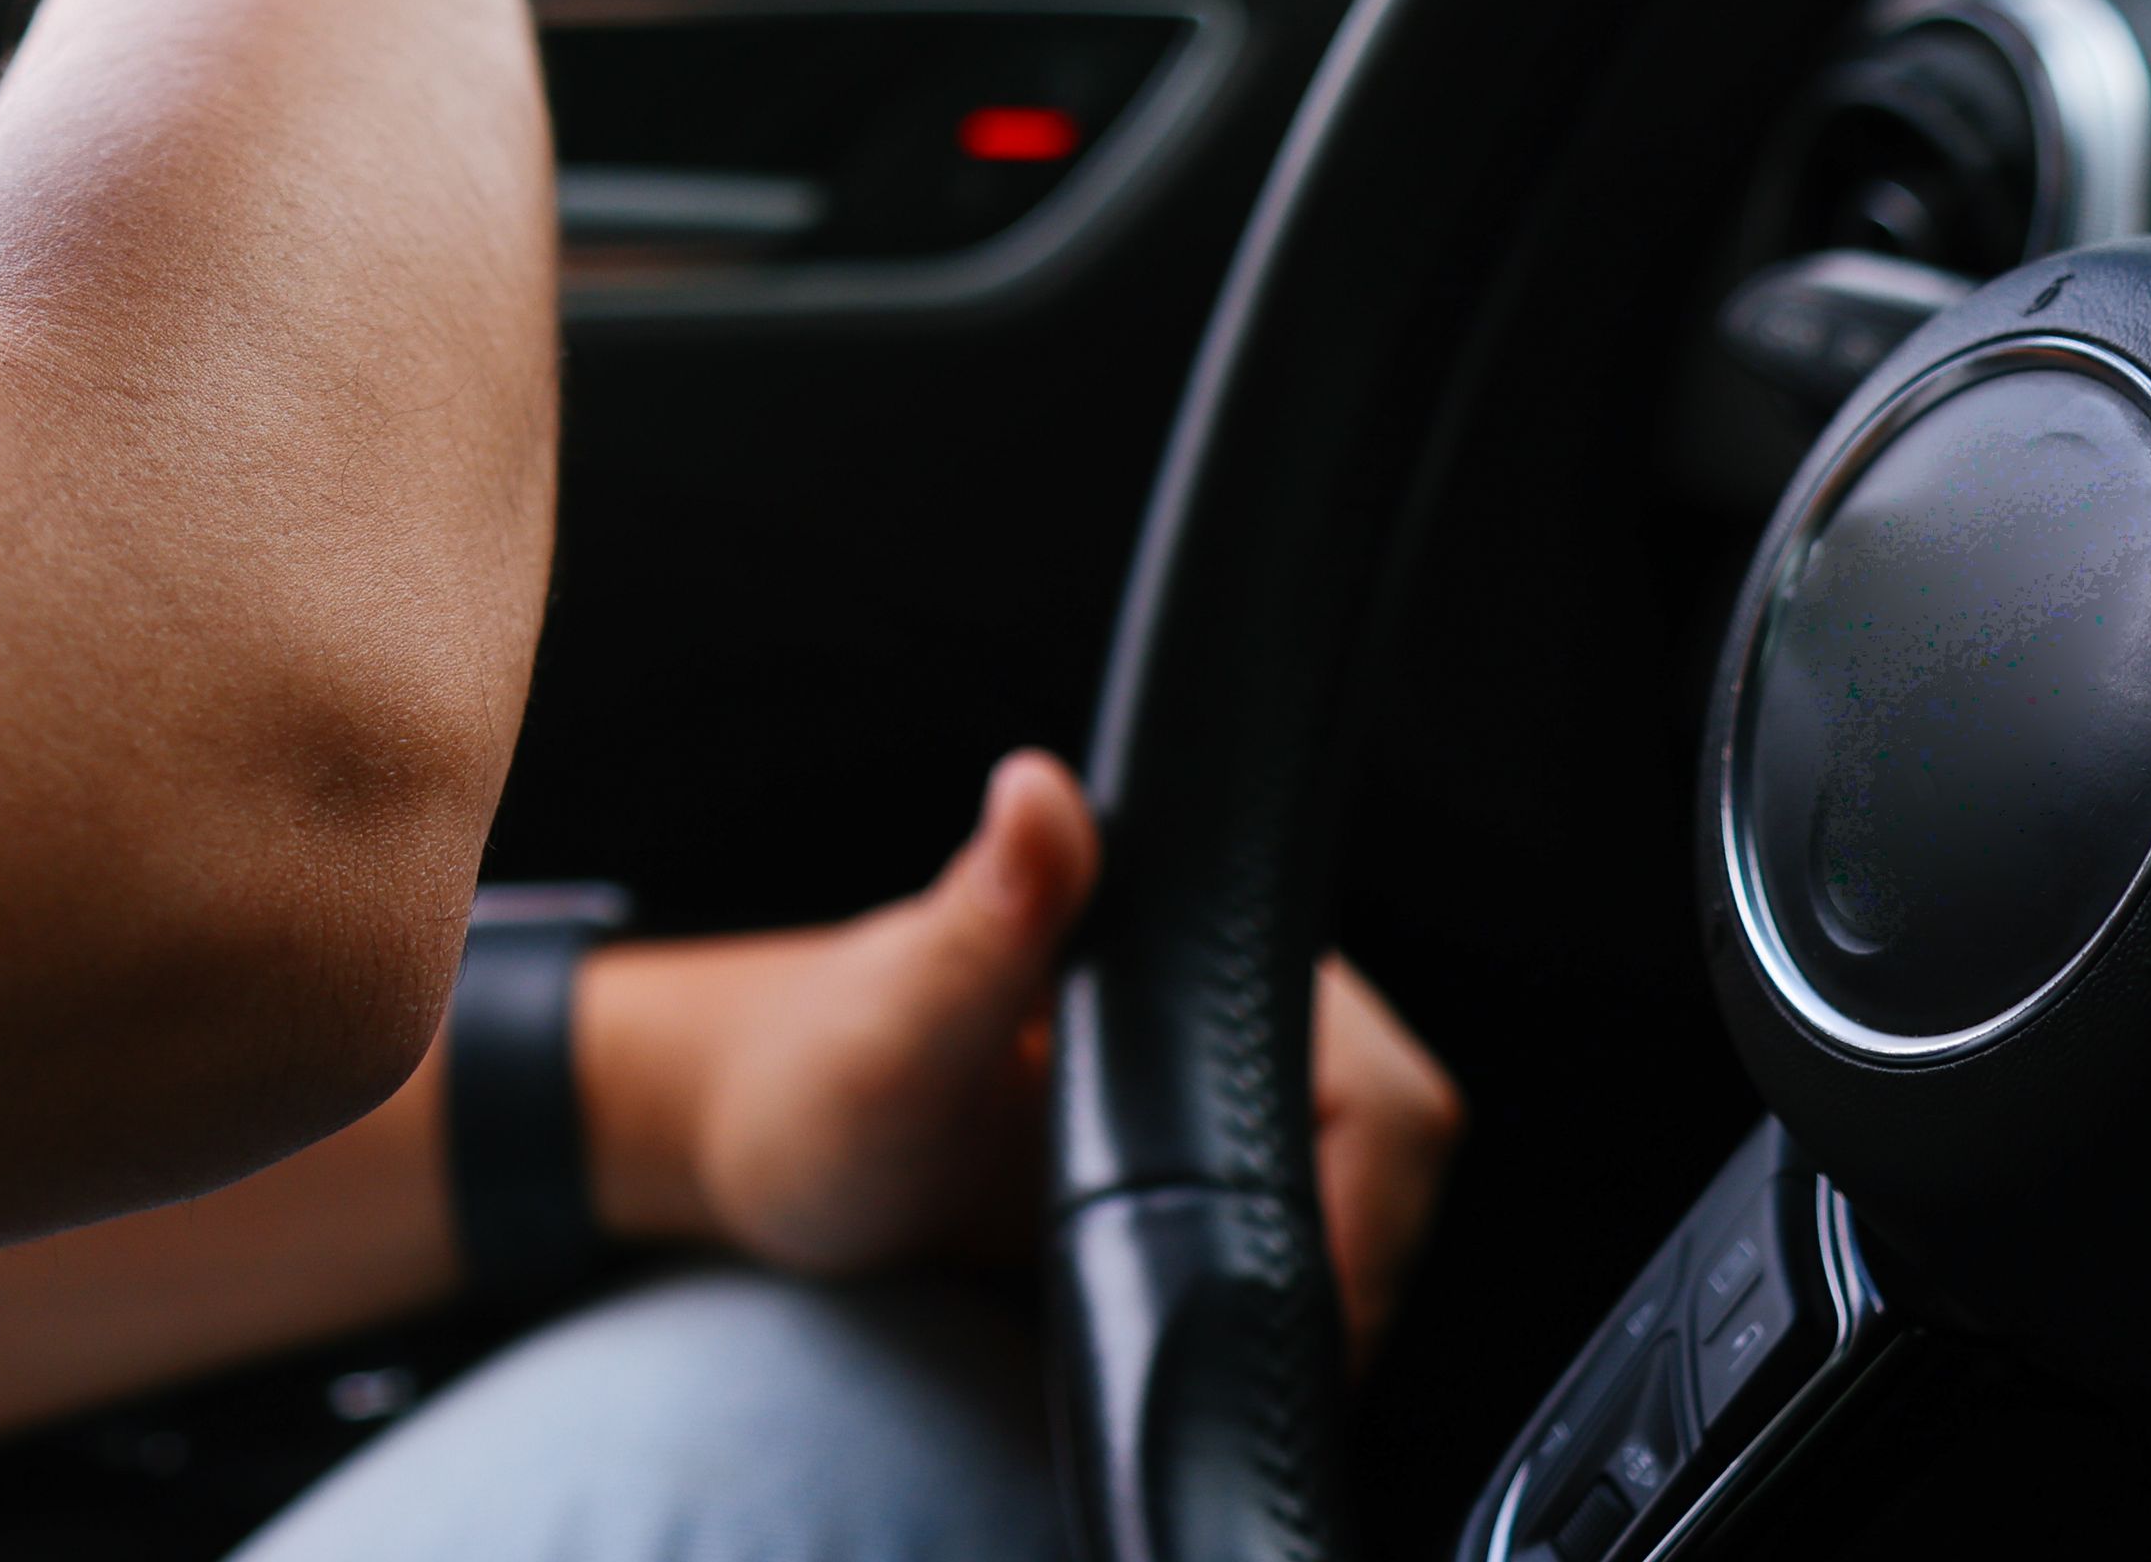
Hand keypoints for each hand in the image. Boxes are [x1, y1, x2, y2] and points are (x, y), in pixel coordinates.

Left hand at [572, 753, 1466, 1358]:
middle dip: (1351, 1267)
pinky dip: (1276, 1304)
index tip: (1305, 1307)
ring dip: (1317, 1294)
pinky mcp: (1189, 1175)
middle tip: (1256, 1352)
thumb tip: (1041, 798)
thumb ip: (979, 923)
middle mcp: (1223, 1012)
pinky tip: (1207, 1341)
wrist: (757, 1147)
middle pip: (1393, 1157)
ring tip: (1225, 1349)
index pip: (1378, 1086)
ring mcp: (1214, 1097)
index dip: (1367, 1212)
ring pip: (1360, 1210)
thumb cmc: (812, 1073)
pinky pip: (1295, 1246)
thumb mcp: (892, 1022)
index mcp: (1186, 948)